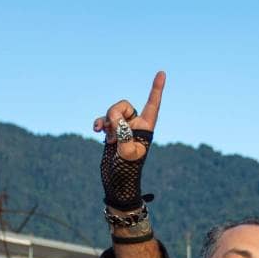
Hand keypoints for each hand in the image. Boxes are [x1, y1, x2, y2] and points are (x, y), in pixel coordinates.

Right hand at [95, 71, 164, 213]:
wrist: (117, 184)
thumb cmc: (127, 172)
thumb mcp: (127, 154)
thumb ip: (123, 134)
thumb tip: (115, 121)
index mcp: (146, 129)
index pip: (152, 104)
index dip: (156, 89)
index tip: (162, 73)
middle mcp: (135, 126)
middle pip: (124, 105)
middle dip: (115, 114)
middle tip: (113, 133)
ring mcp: (123, 129)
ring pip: (112, 112)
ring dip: (107, 121)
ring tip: (108, 138)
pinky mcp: (112, 133)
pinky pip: (104, 120)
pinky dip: (99, 123)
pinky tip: (96, 130)